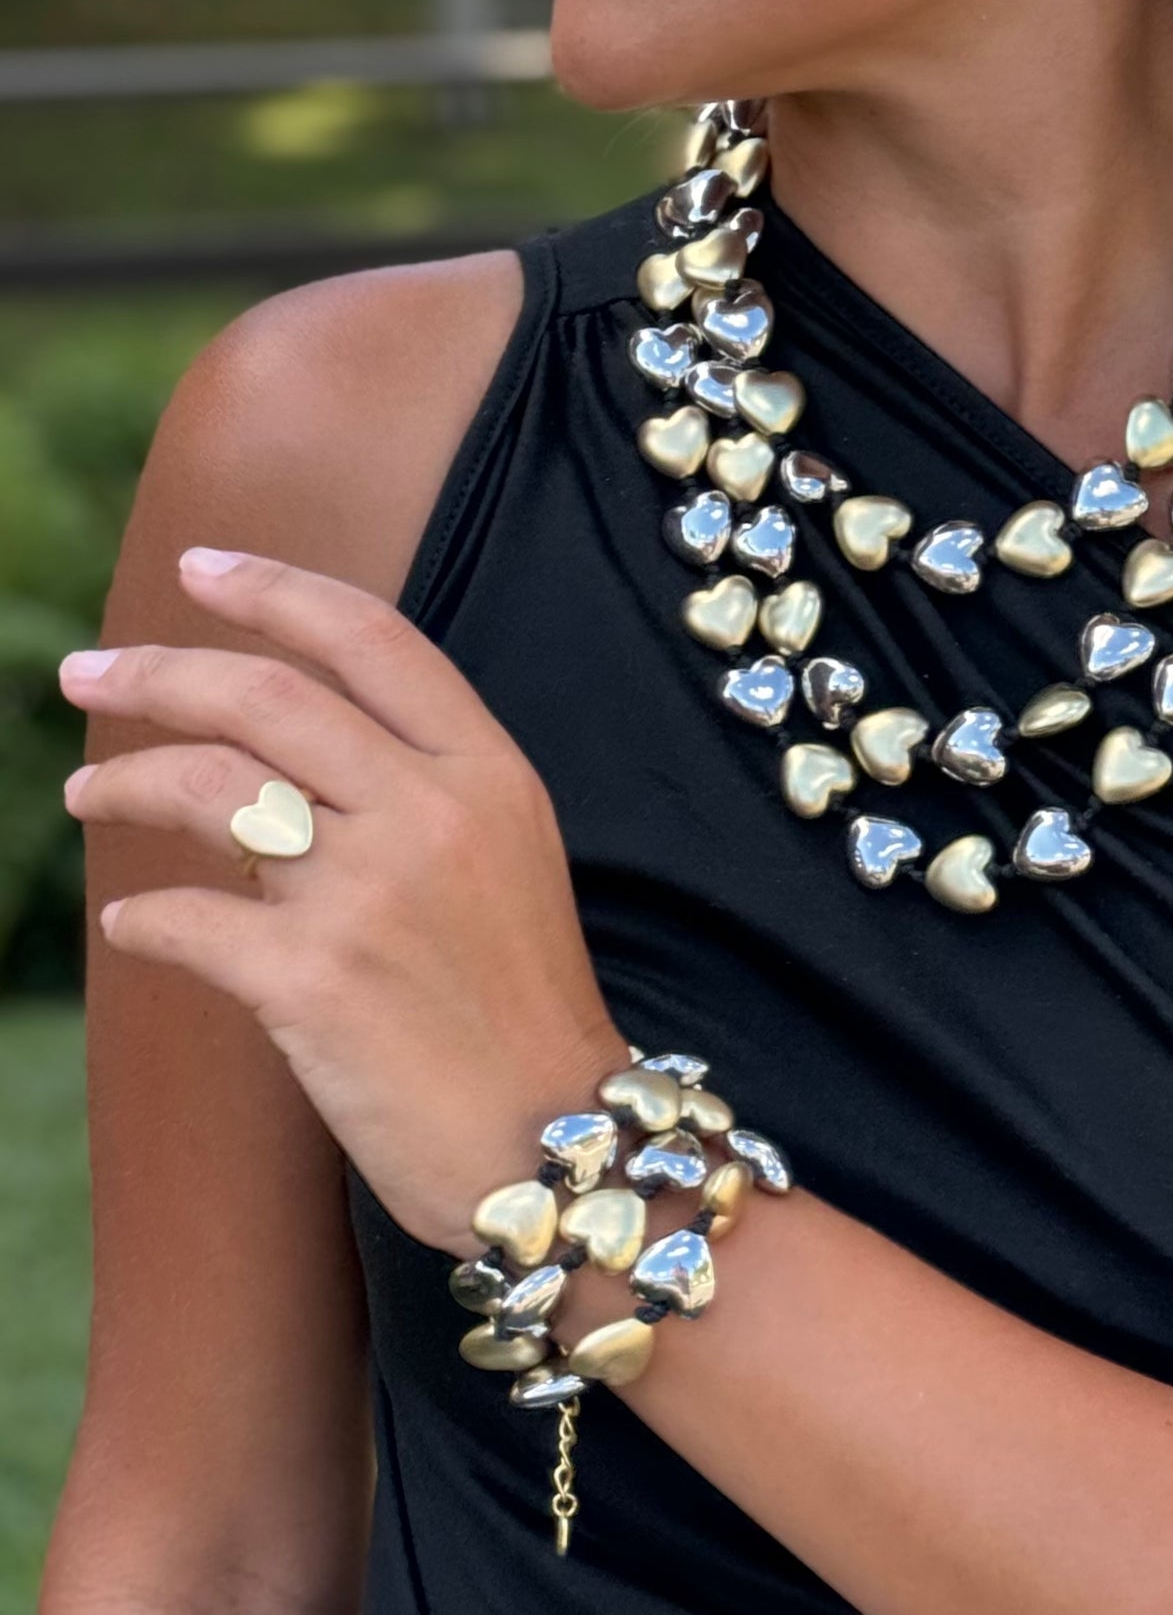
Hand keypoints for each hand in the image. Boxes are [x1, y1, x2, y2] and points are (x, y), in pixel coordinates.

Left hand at [60, 545, 631, 1258]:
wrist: (552, 1138)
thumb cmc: (521, 1006)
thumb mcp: (505, 864)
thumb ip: (414, 795)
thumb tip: (270, 769)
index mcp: (490, 773)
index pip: (372, 640)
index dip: (277, 590)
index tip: (202, 570)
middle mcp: (433, 812)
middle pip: (267, 695)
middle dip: (157, 671)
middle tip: (85, 673)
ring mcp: (371, 891)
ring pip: (211, 790)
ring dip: (126, 780)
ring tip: (85, 793)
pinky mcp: (310, 979)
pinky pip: (186, 919)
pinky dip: (145, 917)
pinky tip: (136, 923)